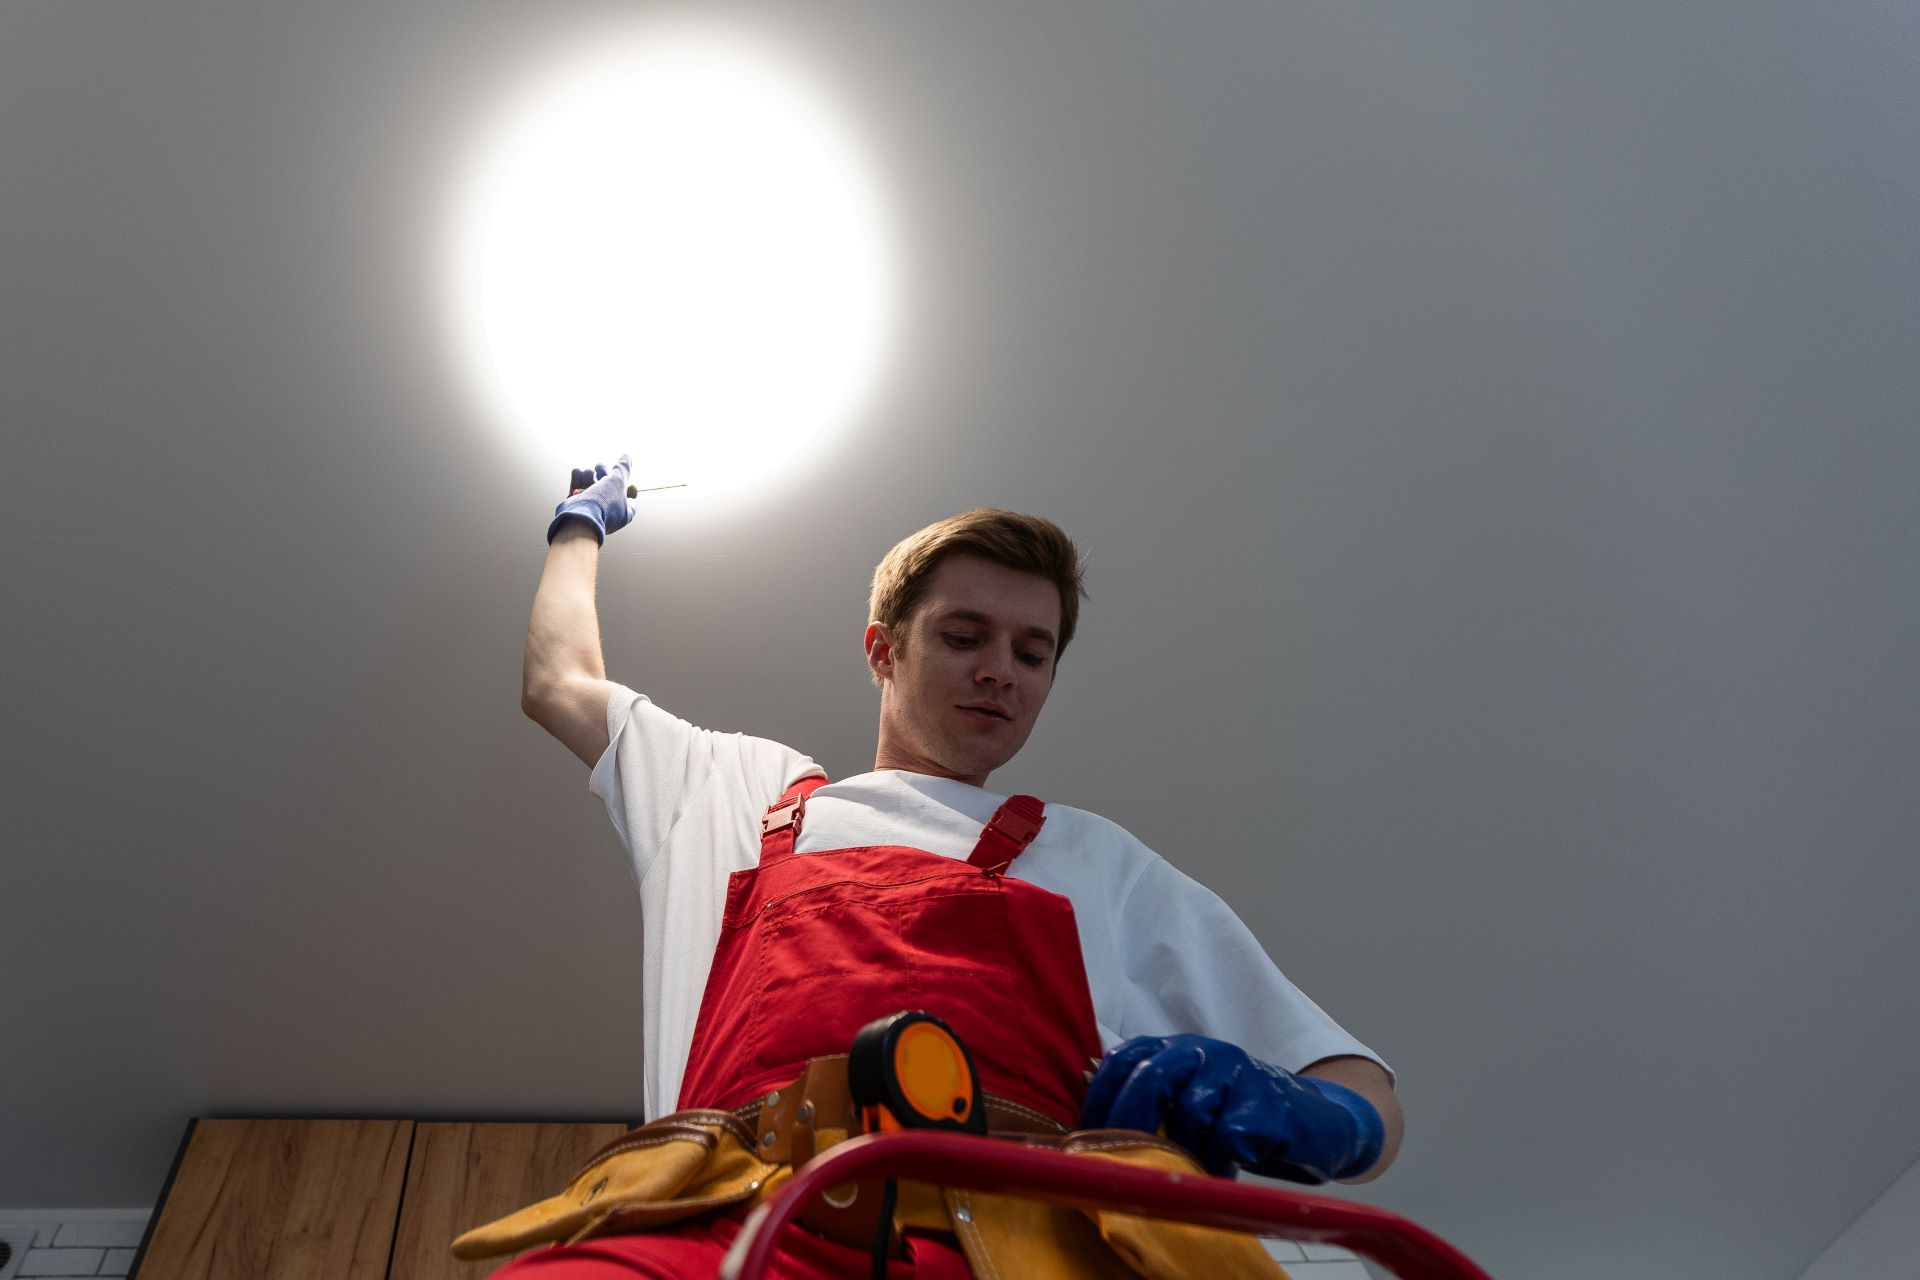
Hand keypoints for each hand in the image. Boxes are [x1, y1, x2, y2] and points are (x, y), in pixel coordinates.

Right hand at [547, 455, 633, 544]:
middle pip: (606, 477)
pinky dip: (578, 476)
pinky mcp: (575, 496)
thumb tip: (627, 456)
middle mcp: (606, 506)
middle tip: (602, 478)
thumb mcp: (619, 482)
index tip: (621, 479)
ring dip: (589, 475)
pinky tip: (579, 482)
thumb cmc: (604, 502)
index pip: (629, 493)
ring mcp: (589, 500)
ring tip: (589, 484)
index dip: (625, 483)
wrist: (579, 518)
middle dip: (603, 472)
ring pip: (590, 474)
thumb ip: (623, 469)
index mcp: (623, 510)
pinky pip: (578, 475)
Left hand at [1079, 1035, 1383, 1183]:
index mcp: (1175, 1047)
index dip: (1099, 1102)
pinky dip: (1219, 1164)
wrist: (1320, 1120)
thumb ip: (1148, 1104)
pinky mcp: (1268, 1105)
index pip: (1121, 1061)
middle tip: (1127, 1161)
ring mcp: (1238, 1073)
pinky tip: (1225, 1171)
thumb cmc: (1241, 1116)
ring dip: (1185, 1152)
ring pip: (1190, 1113)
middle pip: (1150, 1078)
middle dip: (1130, 1125)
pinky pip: (1228, 1138)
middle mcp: (1204, 1051)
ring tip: (1193, 1168)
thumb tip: (1087, 1134)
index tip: (1085, 1140)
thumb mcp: (1189, 1099)